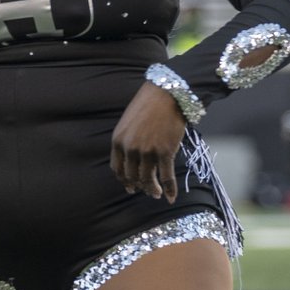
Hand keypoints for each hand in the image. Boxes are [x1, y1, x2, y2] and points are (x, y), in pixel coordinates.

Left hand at [111, 82, 187, 202]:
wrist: (167, 93)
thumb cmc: (149, 104)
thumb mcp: (129, 121)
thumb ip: (127, 139)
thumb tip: (132, 157)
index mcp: (118, 140)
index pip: (117, 169)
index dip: (124, 180)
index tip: (130, 185)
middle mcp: (130, 149)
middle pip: (132, 176)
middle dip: (139, 186)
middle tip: (145, 191)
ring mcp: (148, 152)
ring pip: (148, 180)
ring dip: (153, 190)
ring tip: (157, 194)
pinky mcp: (165, 152)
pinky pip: (166, 177)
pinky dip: (169, 189)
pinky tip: (171, 197)